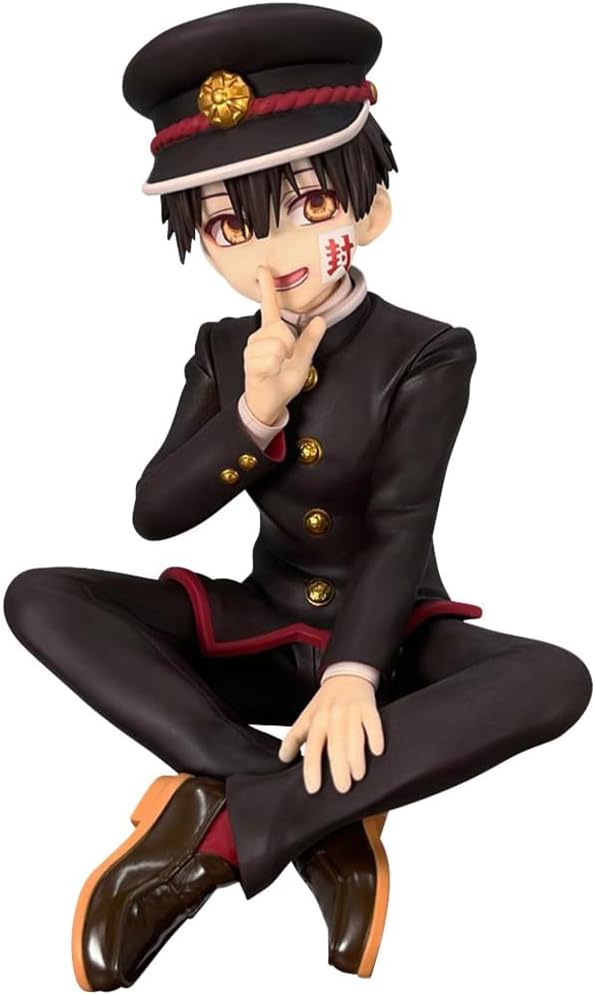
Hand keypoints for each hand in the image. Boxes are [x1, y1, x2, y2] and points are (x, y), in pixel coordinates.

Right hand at [243, 265, 326, 423]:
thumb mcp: (303, 359)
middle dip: (290, 344)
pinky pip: (271, 358)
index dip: (268, 287)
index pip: (269, 306)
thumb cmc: (282, 380)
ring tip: (276, 367)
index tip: (263, 269)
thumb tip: (320, 320)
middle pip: (281, 328)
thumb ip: (310, 339)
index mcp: (272, 333)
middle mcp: (259, 337)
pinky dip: (275, 367)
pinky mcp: (250, 362)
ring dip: (282, 357)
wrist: (269, 402)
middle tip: (286, 359)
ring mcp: (253, 349)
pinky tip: (269, 373)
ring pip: (277, 343)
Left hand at [278, 674, 384, 793]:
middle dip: (338, 767)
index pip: (313, 747)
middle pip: (335, 744)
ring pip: (353, 735)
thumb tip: (283, 759)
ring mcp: (351, 711)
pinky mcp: (368, 707)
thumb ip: (295, 738)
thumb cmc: (326, 701)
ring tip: (358, 775)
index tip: (313, 788)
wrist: (346, 674)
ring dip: (356, 756)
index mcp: (317, 720)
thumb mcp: (307, 716)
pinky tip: (377, 751)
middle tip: (342, 788)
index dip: (311, 768)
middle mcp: (332, 716)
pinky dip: (375, 736)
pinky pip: (372, 722)